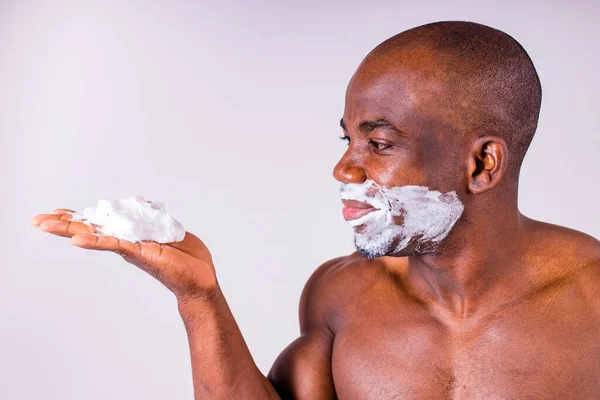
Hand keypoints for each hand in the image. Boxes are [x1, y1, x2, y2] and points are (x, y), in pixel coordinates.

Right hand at [31, 208, 216, 300]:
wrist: (201, 278)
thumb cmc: (187, 258)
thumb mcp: (168, 229)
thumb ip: (153, 217)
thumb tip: (145, 202)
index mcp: (131, 236)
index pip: (101, 224)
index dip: (80, 217)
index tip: (57, 211)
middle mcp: (126, 243)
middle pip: (90, 230)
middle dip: (63, 224)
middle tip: (37, 219)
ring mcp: (130, 249)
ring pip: (95, 236)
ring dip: (69, 230)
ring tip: (45, 225)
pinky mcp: (140, 254)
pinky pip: (115, 245)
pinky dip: (95, 241)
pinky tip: (76, 240)